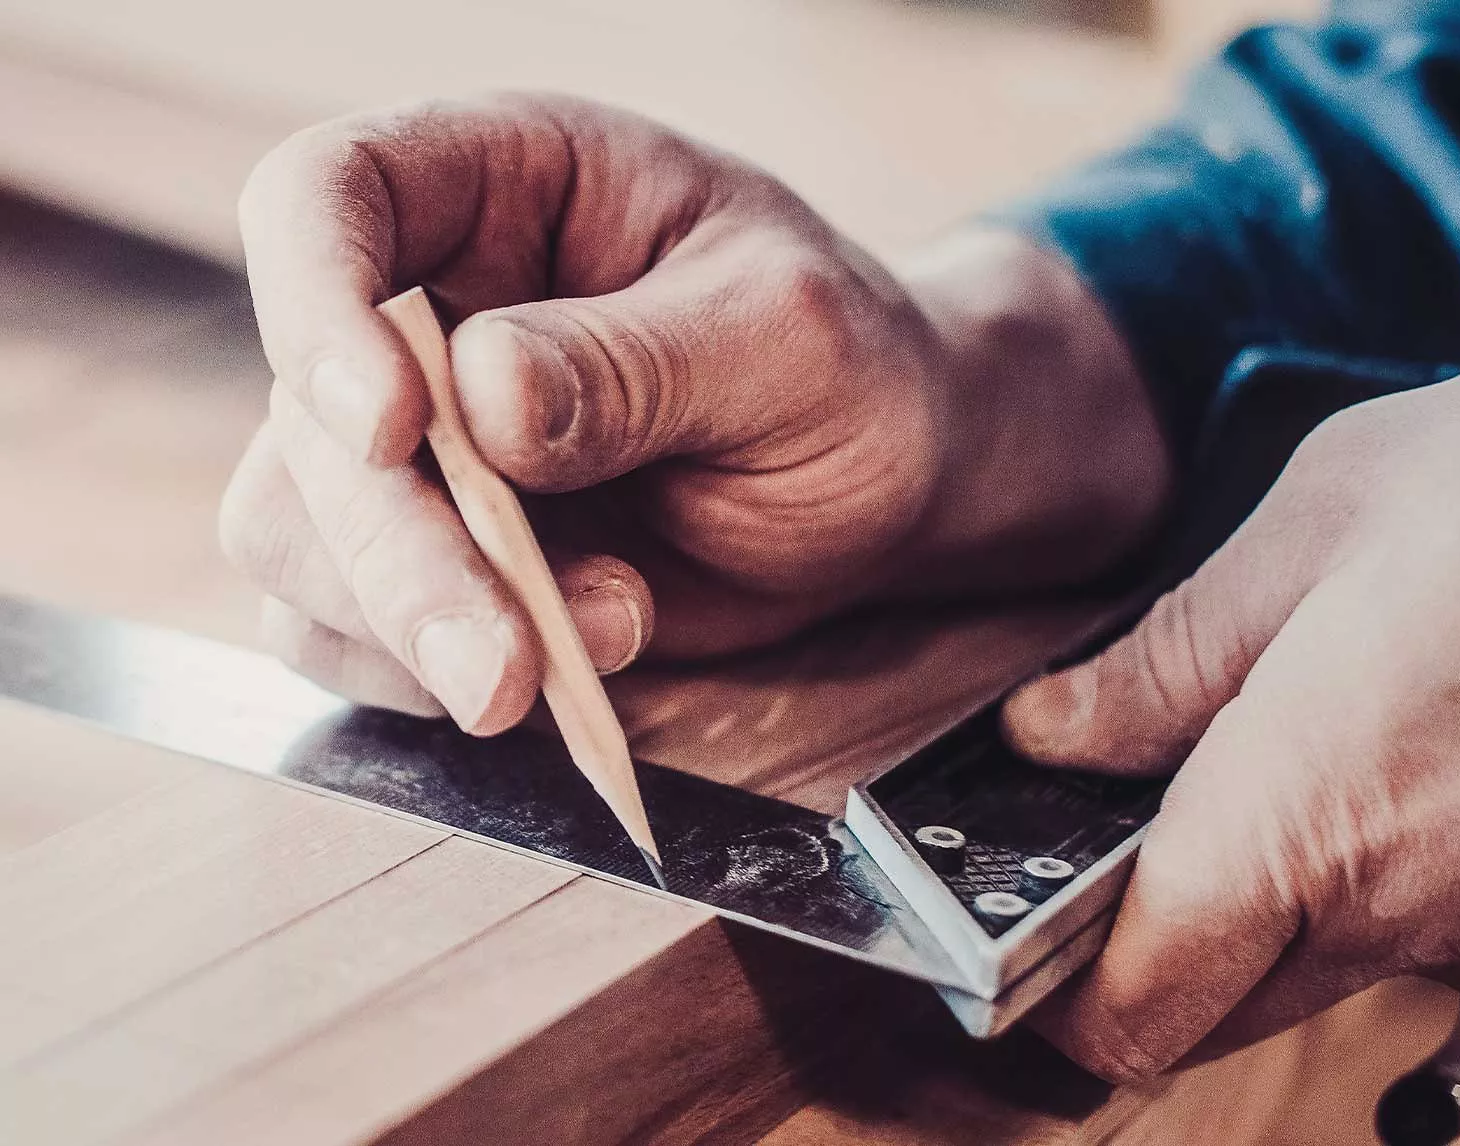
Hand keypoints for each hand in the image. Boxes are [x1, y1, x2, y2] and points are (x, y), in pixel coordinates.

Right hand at [220, 94, 1167, 733]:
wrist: (884, 486)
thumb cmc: (853, 374)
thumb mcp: (790, 340)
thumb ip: (641, 363)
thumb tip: (480, 402)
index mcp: (506, 187)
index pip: (326, 197)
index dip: (315, 305)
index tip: (394, 426)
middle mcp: (433, 309)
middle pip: (306, 413)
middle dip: (395, 551)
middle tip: (503, 660)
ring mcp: (421, 446)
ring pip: (297, 535)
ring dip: (410, 628)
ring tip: (586, 650)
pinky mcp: (434, 560)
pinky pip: (347, 631)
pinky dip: (422, 677)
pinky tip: (548, 675)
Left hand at [1002, 361, 1459, 1081]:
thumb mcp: (1311, 530)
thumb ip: (1163, 660)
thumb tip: (1046, 735)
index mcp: (1311, 816)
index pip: (1131, 1008)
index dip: (1044, 992)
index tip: (1006, 931)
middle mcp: (1411, 907)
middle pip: (1209, 1009)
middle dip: (1136, 946)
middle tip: (1106, 831)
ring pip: (1314, 978)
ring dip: (1251, 917)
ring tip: (1246, 774)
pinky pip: (1418, 941)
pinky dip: (1360, 891)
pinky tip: (1370, 779)